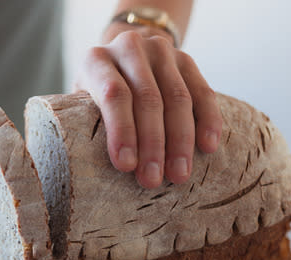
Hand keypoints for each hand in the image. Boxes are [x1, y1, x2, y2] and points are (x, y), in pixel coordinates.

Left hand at [75, 29, 221, 187]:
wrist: (120, 59)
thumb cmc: (94, 95)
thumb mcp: (82, 104)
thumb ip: (89, 124)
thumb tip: (94, 169)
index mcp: (97, 60)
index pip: (114, 95)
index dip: (122, 131)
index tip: (126, 166)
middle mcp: (129, 48)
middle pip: (148, 98)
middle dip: (152, 144)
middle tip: (153, 180)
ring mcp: (161, 50)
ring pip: (177, 97)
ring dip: (180, 140)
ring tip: (179, 174)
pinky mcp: (186, 59)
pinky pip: (203, 92)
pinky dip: (208, 120)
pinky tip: (208, 146)